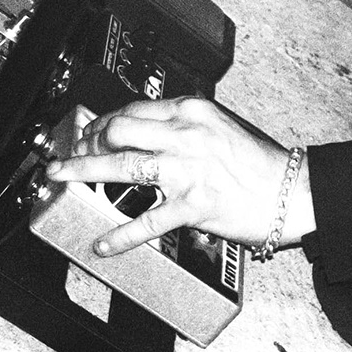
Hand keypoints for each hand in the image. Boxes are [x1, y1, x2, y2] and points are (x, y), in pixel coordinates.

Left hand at [45, 97, 312, 259]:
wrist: (291, 191)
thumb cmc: (260, 163)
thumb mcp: (220, 126)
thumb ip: (183, 126)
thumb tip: (145, 132)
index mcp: (192, 111)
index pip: (133, 109)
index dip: (102, 121)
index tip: (89, 131)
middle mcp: (186, 135)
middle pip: (118, 130)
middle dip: (87, 141)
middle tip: (71, 154)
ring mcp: (187, 170)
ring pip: (120, 166)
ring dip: (82, 170)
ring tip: (61, 177)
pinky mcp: (192, 205)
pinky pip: (145, 221)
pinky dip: (119, 235)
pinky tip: (103, 242)